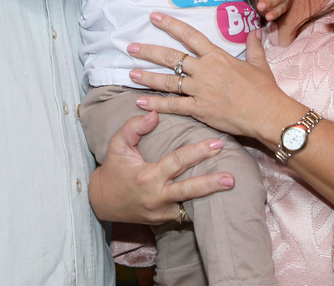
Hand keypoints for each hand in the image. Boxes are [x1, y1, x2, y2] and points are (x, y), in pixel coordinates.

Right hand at [89, 111, 234, 223]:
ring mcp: (161, 212)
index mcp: (147, 177)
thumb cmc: (113, 170)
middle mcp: (156, 197)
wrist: (102, 202)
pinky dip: (199, 206)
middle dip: (211, 183)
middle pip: (188, 190)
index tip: (216, 144)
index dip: (197, 152)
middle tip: (231, 178)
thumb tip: (155, 114)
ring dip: (210, 197)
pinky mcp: (164, 220)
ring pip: (190, 205)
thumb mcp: (118, 146)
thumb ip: (134, 127)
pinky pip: (185, 213)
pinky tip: (216, 200)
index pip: (176, 162)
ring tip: (230, 188)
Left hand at [128, 13, 300, 143]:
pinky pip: (173, 106)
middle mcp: (204, 70)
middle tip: (131, 47)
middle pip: (171, 57)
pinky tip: (140, 100)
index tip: (154, 17)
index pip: (189, 35)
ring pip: (168, 81)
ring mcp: (200, 90)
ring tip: (130, 73)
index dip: (170, 24)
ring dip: (147, 76)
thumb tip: (254, 31)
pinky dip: (156, 103)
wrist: (266, 113)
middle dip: (149, 51)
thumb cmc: (264, 89)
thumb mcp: (260, 64)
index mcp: (217, 56)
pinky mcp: (199, 109)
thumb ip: (253, 46)